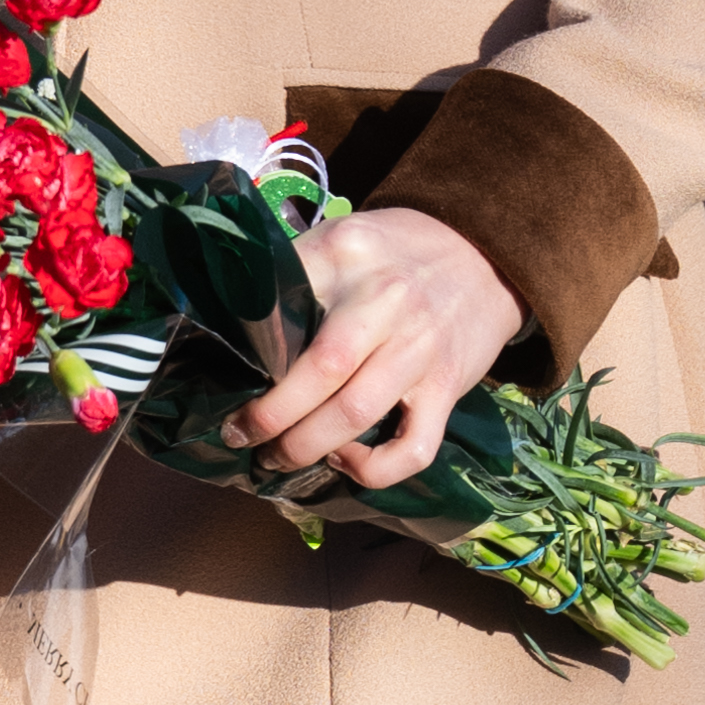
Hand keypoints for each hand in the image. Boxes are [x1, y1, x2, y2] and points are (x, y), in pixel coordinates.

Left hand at [223, 205, 523, 489]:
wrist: (486, 256)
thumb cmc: (396, 252)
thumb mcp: (344, 236)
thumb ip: (299, 269)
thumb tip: (229, 314)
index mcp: (346, 254)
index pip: (282, 299)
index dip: (243, 344)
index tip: (218, 373)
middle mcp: (385, 301)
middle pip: (318, 369)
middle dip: (268, 415)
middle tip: (238, 434)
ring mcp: (420, 349)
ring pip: (355, 413)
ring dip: (305, 448)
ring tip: (275, 457)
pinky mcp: (447, 389)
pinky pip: (413, 449)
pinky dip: (372, 469)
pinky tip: (344, 460)